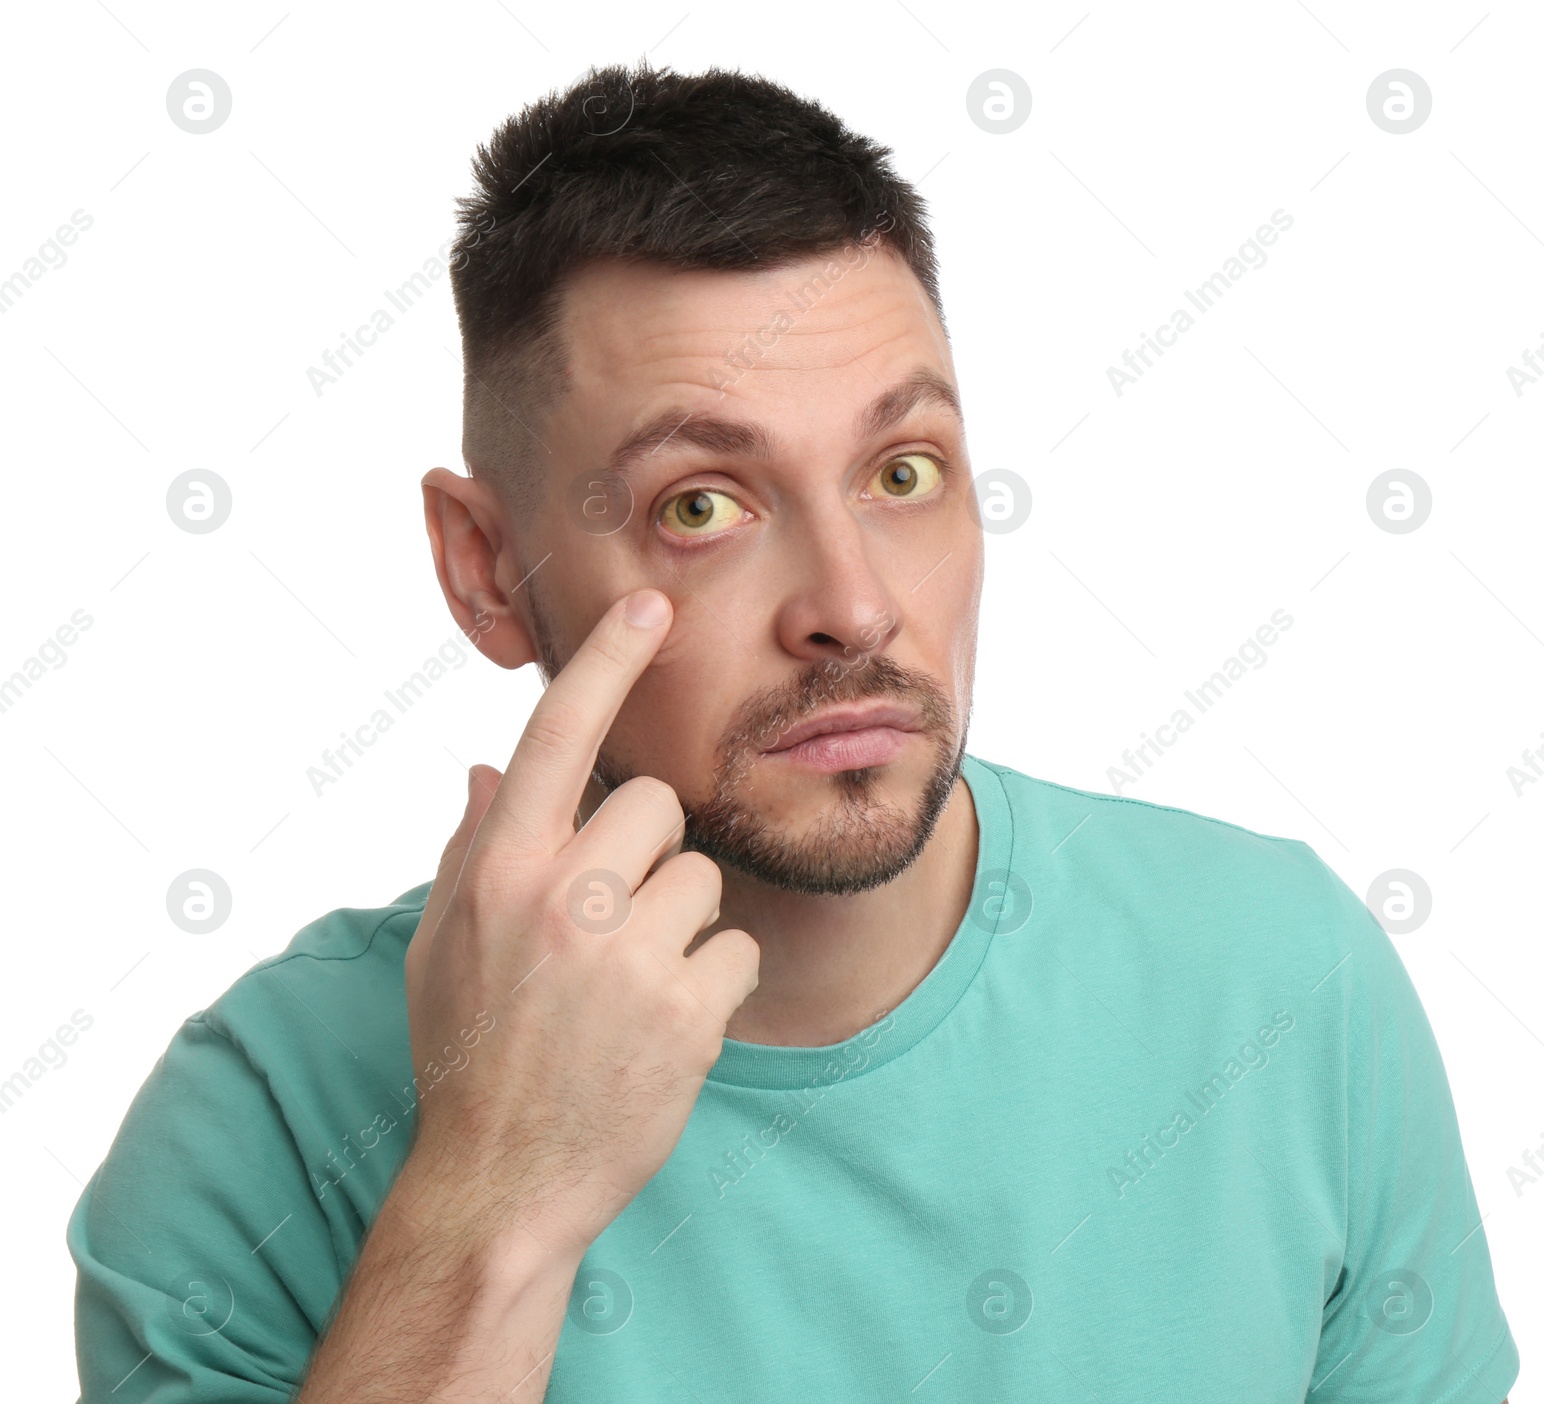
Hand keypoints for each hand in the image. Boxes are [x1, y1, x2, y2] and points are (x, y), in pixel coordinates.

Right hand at [401, 588, 759, 1260]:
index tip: (650, 605)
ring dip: (680, 923)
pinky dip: (712, 984)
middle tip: (611, 924)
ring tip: (630, 986)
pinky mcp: (685, 1012)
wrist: (500, 1184)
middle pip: (656, 806)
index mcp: (498, 870)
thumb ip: (471, 847)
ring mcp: (625, 955)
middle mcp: (561, 898)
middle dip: (648, 853)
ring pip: (702, 878)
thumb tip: (483, 768)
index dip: (606, 661)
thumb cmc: (467, 1053)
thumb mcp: (442, 944)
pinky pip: (735, 949)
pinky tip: (663, 1026)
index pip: (557, 735)